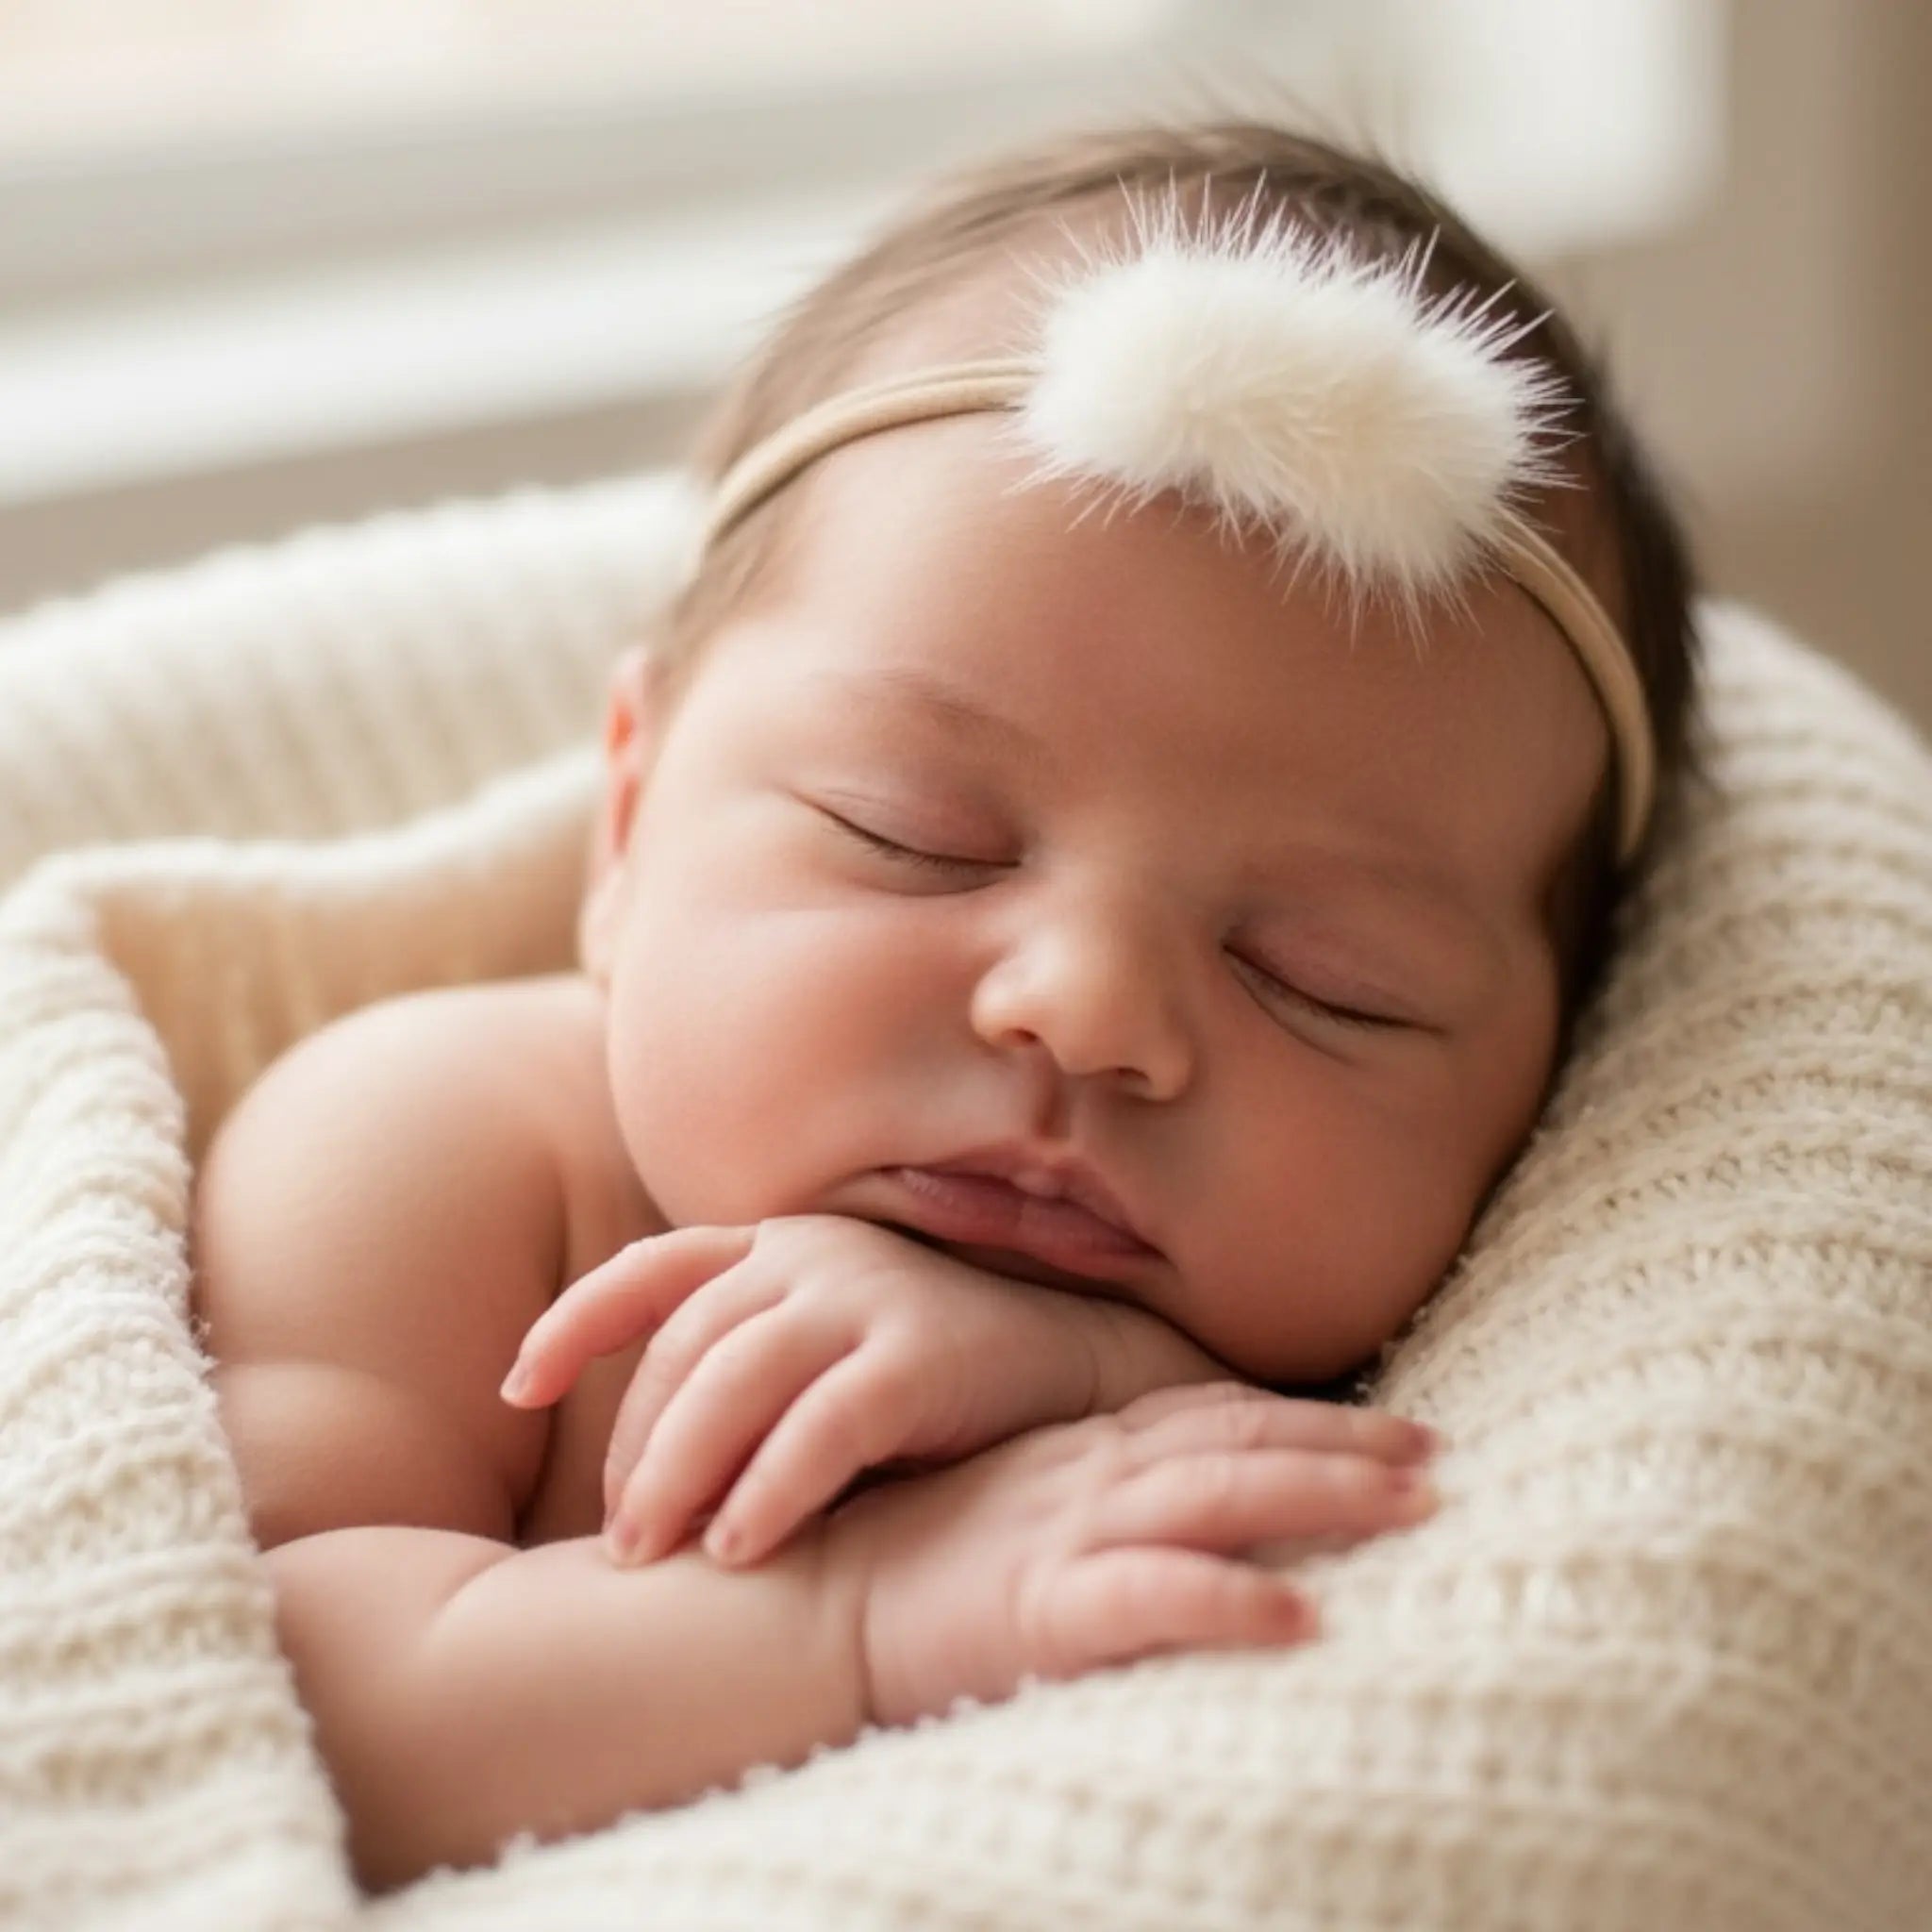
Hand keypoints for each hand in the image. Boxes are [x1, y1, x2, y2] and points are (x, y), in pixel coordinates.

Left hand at [502, 1215, 1233, 1567]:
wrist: (1080, 1365)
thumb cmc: (934, 1374)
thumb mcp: (828, 1350)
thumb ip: (749, 1372)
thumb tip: (641, 1471)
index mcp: (779, 1245)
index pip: (651, 1270)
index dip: (575, 1324)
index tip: (516, 1387)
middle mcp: (811, 1255)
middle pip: (684, 1347)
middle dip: (633, 1445)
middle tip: (616, 1538)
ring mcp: (866, 1294)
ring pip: (735, 1380)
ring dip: (678, 1471)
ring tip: (649, 1554)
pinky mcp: (919, 1352)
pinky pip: (822, 1424)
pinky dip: (772, 1486)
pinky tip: (740, 1546)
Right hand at [830, 1381, 1441, 1728]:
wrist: (798, 1604)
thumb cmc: (896, 1565)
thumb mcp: (1002, 1513)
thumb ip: (1075, 1498)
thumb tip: (1155, 1505)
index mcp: (1080, 1454)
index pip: (1211, 1420)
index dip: (1302, 1417)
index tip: (1392, 1425)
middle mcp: (1088, 1478)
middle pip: (1236, 1444)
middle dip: (1343, 1444)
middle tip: (1440, 1454)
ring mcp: (1068, 1533)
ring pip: (1217, 1498)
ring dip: (1321, 1493)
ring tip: (1413, 1504)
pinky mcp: (1041, 1604)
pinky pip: (1150, 1596)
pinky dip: (1228, 1600)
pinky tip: (1301, 1617)